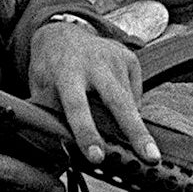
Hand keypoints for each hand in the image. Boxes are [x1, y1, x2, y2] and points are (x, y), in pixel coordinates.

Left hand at [28, 21, 157, 166]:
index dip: (87, 133)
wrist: (61, 34)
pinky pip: (135, 94)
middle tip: (151, 158)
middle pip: (119, 102)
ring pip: (130, 102)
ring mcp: (115, 58)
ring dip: (134, 128)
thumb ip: (51, 113)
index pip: (77, 107)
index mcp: (66, 72)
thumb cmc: (50, 69)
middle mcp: (94, 63)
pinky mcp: (129, 58)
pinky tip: (118, 107)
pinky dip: (130, 109)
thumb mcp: (40, 89)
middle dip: (135, 132)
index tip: (97, 156)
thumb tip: (60, 149)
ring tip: (143, 150)